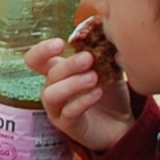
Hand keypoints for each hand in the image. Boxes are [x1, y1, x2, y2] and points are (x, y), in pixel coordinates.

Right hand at [33, 37, 134, 155]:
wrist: (122, 124)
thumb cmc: (110, 94)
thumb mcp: (108, 69)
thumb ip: (102, 53)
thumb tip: (104, 33)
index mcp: (58, 73)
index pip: (36, 59)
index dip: (42, 50)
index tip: (60, 43)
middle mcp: (53, 90)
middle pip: (50, 74)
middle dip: (68, 65)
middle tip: (88, 58)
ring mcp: (58, 109)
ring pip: (52, 94)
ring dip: (71, 83)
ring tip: (93, 78)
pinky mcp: (67, 126)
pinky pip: (68, 112)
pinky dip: (83, 101)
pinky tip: (98, 93)